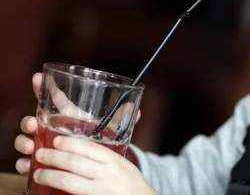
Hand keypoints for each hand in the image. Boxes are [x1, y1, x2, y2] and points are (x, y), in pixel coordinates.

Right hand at [14, 73, 140, 174]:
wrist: (96, 165)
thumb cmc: (100, 142)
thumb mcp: (111, 130)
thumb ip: (121, 118)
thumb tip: (136, 110)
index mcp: (69, 116)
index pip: (53, 99)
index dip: (43, 86)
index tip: (37, 77)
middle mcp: (53, 128)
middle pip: (34, 119)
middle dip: (29, 120)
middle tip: (33, 124)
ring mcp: (45, 144)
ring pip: (26, 139)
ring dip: (24, 141)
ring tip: (31, 146)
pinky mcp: (42, 162)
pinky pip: (28, 161)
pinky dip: (24, 163)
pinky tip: (27, 164)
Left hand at [33, 135, 157, 194]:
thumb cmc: (131, 184)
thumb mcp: (123, 165)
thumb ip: (105, 158)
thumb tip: (79, 148)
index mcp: (116, 161)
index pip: (90, 148)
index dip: (70, 143)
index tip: (56, 140)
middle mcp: (108, 175)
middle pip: (75, 162)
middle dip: (54, 157)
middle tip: (40, 154)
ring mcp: (100, 191)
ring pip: (69, 181)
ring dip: (50, 176)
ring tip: (37, 173)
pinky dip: (57, 192)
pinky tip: (48, 191)